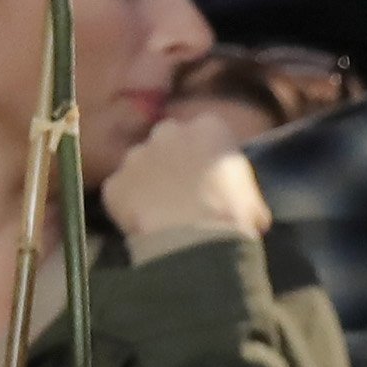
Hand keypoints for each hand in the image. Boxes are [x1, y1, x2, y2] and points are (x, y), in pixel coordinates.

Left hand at [98, 103, 265, 251]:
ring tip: (156, 207)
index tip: (207, 172)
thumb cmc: (234, 215)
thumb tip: (241, 201)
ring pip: (138, 163)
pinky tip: (138, 222)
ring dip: (145, 179)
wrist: (194, 240)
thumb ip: (237, 185)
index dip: (204, 152)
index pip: (204, 130)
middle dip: (171, 157)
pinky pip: (119, 191)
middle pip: (166, 138)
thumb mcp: (252, 195)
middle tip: (179, 186)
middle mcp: (168, 132)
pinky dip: (125, 203)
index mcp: (208, 127)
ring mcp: (135, 155)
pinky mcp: (113, 182)